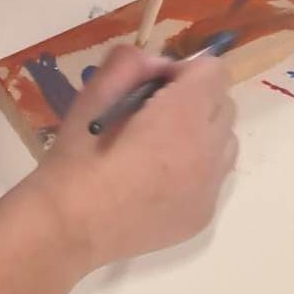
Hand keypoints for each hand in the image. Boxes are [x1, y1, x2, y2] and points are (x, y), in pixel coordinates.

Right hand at [21, 43, 237, 273]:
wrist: (69, 229)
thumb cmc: (74, 162)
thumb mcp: (91, 99)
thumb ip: (127, 65)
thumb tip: (156, 64)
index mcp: (181, 117)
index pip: (214, 71)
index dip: (184, 72)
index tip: (153, 88)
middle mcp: (207, 151)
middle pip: (224, 104)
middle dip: (196, 100)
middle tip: (152, 116)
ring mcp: (210, 188)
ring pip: (225, 142)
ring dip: (201, 135)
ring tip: (158, 150)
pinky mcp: (204, 215)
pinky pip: (214, 178)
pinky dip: (196, 170)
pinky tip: (157, 182)